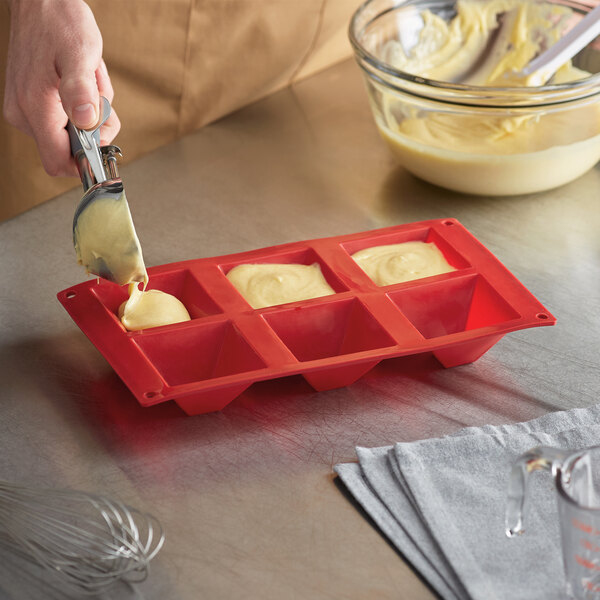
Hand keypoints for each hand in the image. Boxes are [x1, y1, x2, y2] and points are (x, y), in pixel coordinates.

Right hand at [3, 0, 119, 176]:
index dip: (85, 164)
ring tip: (88, 80)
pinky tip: (79, 81)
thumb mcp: (80, 54)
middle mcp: (25, 115)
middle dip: (94, 129)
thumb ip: (82, 91)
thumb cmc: (59, 22)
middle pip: (70, 149)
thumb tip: (86, 123)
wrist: (40, 1)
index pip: (59, 163)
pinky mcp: (30, 104)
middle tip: (97, 95)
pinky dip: (80, 105)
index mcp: (36, 108)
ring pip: (71, 134)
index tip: (103, 147)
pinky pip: (65, 119)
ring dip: (90, 114)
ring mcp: (25, 110)